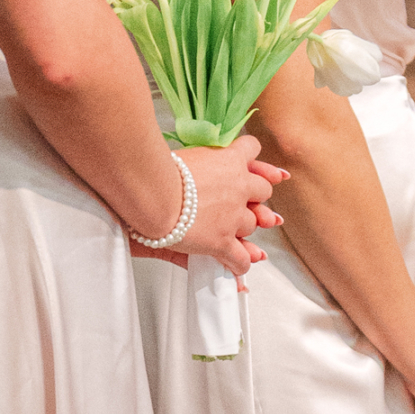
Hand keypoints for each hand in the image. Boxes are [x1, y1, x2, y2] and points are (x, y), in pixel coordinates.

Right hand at [167, 136, 284, 276]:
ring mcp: (233, 216)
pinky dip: (239, 263)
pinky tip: (234, 264)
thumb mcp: (184, 155)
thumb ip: (201, 159)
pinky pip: (241, 258)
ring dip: (242, 229)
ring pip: (252, 225)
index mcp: (228, 159)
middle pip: (263, 190)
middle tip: (241, 202)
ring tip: (226, 231)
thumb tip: (200, 163)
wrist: (152, 193)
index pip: (252, 149)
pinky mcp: (223, 241)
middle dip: (254, 197)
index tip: (251, 167)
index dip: (253, 159)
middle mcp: (239, 185)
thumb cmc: (157, 171)